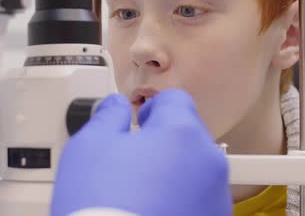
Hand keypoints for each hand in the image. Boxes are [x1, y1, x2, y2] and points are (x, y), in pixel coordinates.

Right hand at [51, 89, 231, 215]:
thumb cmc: (106, 207)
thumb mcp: (89, 148)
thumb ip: (107, 117)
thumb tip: (114, 107)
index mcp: (181, 132)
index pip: (174, 100)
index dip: (152, 108)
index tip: (138, 122)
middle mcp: (208, 162)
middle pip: (186, 137)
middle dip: (162, 144)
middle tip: (130, 162)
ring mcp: (215, 197)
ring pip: (194, 171)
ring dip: (173, 175)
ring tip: (138, 195)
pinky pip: (198, 201)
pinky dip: (181, 202)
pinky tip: (152, 213)